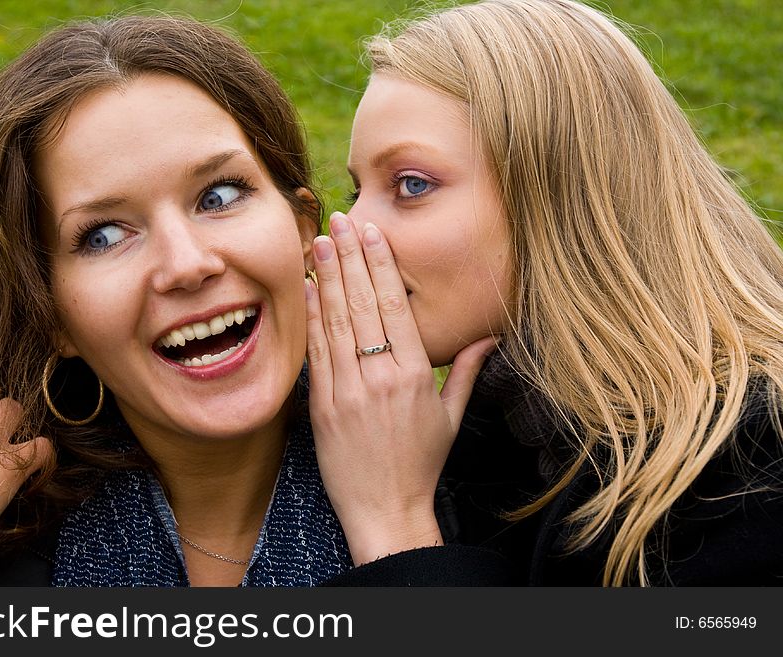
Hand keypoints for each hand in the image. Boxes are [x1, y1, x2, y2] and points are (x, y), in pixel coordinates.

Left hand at [306, 212, 496, 564]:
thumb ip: (465, 370)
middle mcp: (380, 377)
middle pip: (362, 305)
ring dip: (326, 278)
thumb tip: (489, 337)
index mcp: (414, 375)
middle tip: (340, 219)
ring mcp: (347, 391)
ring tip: (319, 241)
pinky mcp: (322, 407)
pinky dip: (311, 318)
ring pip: (335, 322)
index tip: (373, 232)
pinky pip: (316, 354)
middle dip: (350, 257)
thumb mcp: (451, 417)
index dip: (381, 265)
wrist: (385, 509)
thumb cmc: (421, 463)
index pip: (395, 306)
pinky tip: (306, 289)